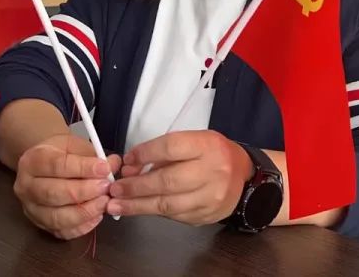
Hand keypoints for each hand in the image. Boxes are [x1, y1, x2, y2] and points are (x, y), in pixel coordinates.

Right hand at [13, 134, 122, 239]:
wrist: (44, 165)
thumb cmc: (60, 153)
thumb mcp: (74, 145)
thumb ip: (92, 154)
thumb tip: (114, 164)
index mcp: (33, 160)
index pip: (57, 165)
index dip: (83, 168)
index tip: (104, 169)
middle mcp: (26, 186)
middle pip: (55, 194)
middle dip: (85, 192)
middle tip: (106, 188)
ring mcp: (30, 208)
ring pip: (56, 217)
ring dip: (84, 212)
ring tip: (104, 203)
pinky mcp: (39, 225)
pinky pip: (61, 232)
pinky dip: (81, 227)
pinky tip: (96, 216)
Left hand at [107, 131, 252, 224]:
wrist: (245, 177)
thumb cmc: (213, 154)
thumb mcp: (195, 141)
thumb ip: (165, 152)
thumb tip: (131, 168)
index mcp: (207, 146)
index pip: (171, 148)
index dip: (145, 154)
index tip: (126, 161)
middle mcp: (211, 172)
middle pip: (167, 181)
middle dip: (136, 187)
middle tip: (114, 189)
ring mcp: (210, 198)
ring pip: (168, 205)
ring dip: (137, 206)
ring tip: (116, 205)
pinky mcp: (205, 216)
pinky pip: (174, 216)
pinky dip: (153, 212)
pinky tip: (137, 209)